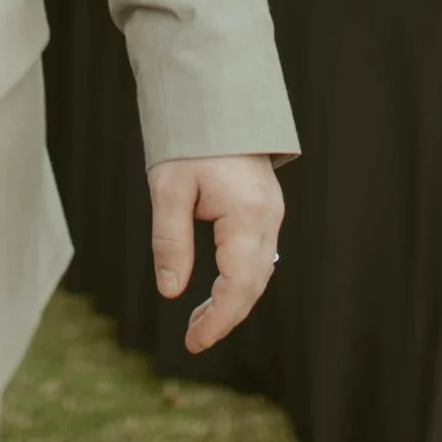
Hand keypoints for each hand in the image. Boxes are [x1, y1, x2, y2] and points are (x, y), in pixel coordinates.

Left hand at [150, 155, 283, 356]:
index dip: (218, 320)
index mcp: (247, 216)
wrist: (217, 99)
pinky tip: (216, 289)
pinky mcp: (266, 208)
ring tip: (200, 320)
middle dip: (225, 317)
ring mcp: (272, 213)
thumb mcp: (169, 189)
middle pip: (254, 285)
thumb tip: (171, 291)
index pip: (238, 286)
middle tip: (193, 338)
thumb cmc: (190, 140)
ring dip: (233, 300)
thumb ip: (170, 241)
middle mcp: (268, 218)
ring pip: (259, 273)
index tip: (193, 342)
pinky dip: (240, 280)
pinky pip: (258, 256)